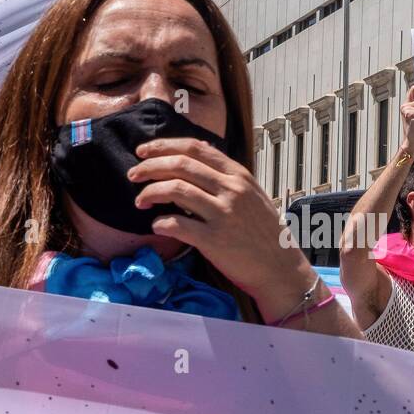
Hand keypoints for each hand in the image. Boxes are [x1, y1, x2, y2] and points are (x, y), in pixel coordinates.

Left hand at [128, 138, 318, 320]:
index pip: (195, 148)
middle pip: (180, 165)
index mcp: (238, 175)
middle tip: (133, 174)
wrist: (280, 267)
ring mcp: (223, 215)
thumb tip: (194, 159)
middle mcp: (231, 190)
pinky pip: (178, 225)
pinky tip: (156, 225)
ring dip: (150, 193)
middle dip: (150, 167)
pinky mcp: (214, 240)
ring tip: (140, 201)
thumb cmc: (264, 232)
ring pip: (175, 190)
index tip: (144, 151)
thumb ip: (226, 177)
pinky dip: (161, 222)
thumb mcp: (252, 194)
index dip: (164, 146)